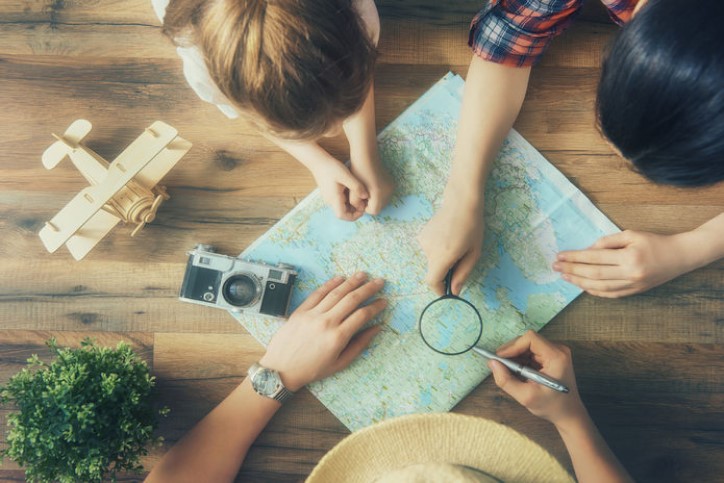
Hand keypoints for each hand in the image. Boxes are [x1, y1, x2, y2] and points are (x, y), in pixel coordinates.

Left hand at [259, 273, 385, 390]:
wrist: (281, 369)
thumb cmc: (312, 369)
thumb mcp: (340, 363)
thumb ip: (359, 345)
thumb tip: (376, 329)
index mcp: (337, 338)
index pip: (362, 315)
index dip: (375, 307)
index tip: (383, 301)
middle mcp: (326, 323)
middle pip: (351, 299)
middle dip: (368, 289)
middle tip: (379, 281)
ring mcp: (312, 315)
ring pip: (336, 293)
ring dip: (351, 282)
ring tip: (362, 275)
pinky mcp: (301, 311)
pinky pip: (318, 293)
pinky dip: (330, 284)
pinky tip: (340, 278)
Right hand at [311, 159, 369, 220]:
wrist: (317, 161)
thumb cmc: (331, 167)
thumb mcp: (346, 175)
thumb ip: (356, 186)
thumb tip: (366, 196)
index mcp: (334, 198)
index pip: (342, 216)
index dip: (353, 216)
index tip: (362, 209)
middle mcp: (330, 200)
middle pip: (343, 213)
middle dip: (354, 211)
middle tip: (363, 202)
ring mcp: (329, 197)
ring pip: (341, 207)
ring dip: (351, 205)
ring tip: (360, 196)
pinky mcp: (329, 193)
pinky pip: (339, 201)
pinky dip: (347, 200)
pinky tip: (353, 191)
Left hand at [350, 149, 394, 214]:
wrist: (366, 155)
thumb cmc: (357, 172)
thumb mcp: (352, 190)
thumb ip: (356, 203)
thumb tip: (362, 209)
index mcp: (379, 194)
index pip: (373, 211)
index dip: (365, 207)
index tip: (359, 198)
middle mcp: (388, 192)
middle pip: (379, 207)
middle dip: (370, 204)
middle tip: (362, 194)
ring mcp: (392, 187)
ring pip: (382, 201)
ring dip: (374, 199)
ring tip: (367, 189)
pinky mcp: (392, 184)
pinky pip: (385, 195)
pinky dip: (379, 194)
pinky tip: (372, 185)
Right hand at [418, 198, 483, 294]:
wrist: (460, 201)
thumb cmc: (472, 227)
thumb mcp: (473, 253)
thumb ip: (463, 274)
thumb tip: (455, 291)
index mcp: (443, 256)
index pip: (432, 282)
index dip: (439, 289)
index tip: (447, 291)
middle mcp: (429, 250)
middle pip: (433, 271)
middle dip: (445, 272)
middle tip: (460, 260)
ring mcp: (423, 242)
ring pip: (432, 261)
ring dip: (442, 259)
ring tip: (455, 245)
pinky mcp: (421, 236)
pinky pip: (430, 251)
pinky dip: (438, 250)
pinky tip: (448, 238)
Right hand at [489, 330, 585, 427]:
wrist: (569, 414)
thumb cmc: (551, 407)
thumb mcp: (526, 396)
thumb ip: (506, 380)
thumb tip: (492, 363)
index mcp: (556, 357)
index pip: (530, 338)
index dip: (513, 346)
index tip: (500, 357)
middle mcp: (558, 350)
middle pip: (528, 340)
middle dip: (511, 351)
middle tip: (499, 364)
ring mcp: (555, 353)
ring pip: (527, 346)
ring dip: (515, 356)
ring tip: (508, 371)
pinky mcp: (551, 357)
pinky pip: (531, 352)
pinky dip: (521, 360)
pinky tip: (517, 372)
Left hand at [553, 230, 697, 297]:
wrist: (680, 256)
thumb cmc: (654, 242)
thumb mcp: (631, 234)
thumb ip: (607, 242)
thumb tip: (587, 250)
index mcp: (629, 257)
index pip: (595, 258)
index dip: (575, 258)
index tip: (560, 256)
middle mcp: (630, 274)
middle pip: (594, 274)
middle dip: (572, 271)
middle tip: (555, 267)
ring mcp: (633, 285)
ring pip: (600, 287)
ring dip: (579, 282)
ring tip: (565, 277)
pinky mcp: (635, 292)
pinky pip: (610, 294)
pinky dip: (595, 291)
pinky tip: (583, 286)